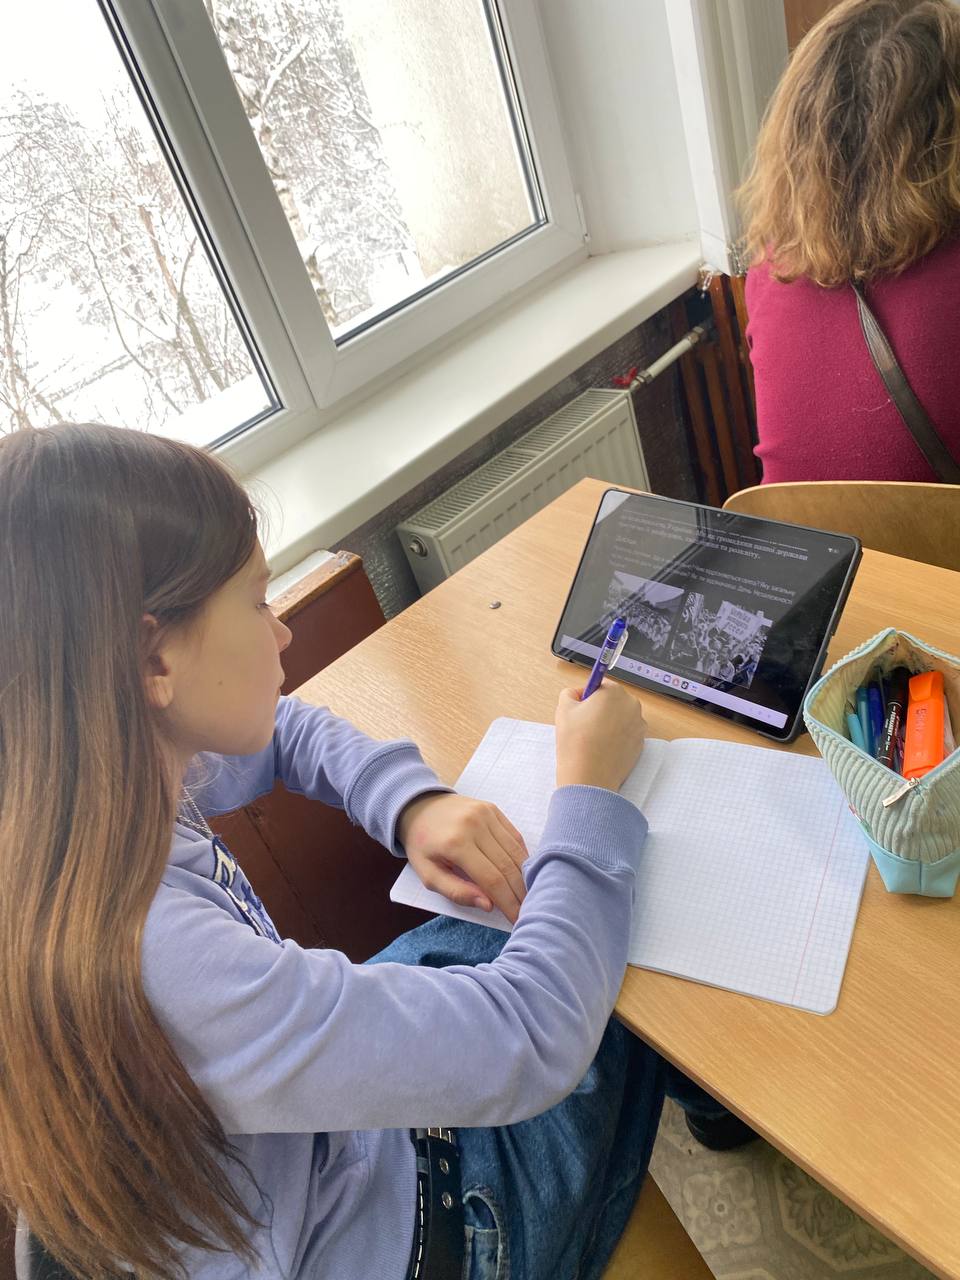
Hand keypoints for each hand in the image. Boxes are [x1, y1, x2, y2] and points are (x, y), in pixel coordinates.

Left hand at [398, 792, 527, 922]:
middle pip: (507, 866)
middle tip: (528, 911)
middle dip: (520, 893)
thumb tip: (488, 905)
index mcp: (456, 844)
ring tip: (529, 896)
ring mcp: (486, 814)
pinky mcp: (493, 809)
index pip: (491, 879)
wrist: (419, 807)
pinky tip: (523, 873)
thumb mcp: (428, 874)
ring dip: (524, 876)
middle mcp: (474, 825)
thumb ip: (456, 892)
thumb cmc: (422, 845)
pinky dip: (522, 857)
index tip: (517, 920)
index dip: (507, 903)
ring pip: (515, 851)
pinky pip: (514, 836)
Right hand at [555, 682, 646, 790]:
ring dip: (610, 722)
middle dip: (600, 709)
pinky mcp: (641, 742)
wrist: (590, 777)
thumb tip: (578, 694)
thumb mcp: (563, 709)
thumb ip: (570, 693)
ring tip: (594, 738)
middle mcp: (631, 704)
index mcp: (614, 692)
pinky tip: (604, 748)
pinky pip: (627, 733)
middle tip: (584, 725)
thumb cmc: (576, 741)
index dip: (588, 696)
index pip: (600, 684)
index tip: (580, 708)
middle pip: (613, 700)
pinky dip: (617, 736)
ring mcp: (639, 724)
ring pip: (621, 716)